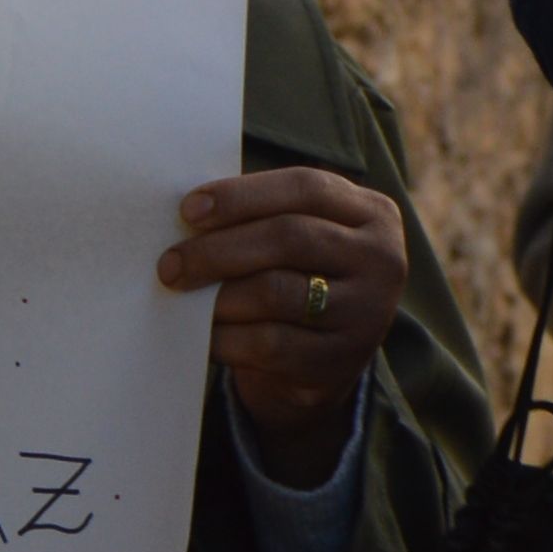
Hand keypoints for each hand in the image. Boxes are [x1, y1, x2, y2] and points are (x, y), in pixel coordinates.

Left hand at [164, 165, 412, 453]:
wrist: (324, 364)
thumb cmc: (302, 279)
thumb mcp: (305, 239)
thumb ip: (266, 217)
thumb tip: (192, 213)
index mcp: (375, 214)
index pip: (306, 188)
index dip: (243, 195)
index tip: (189, 210)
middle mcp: (382, 260)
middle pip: (289, 238)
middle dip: (219, 248)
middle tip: (170, 263)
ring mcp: (365, 313)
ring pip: (276, 291)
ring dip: (218, 294)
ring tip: (183, 294)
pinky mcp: (339, 361)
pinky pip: (269, 342)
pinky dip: (225, 336)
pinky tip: (202, 332)